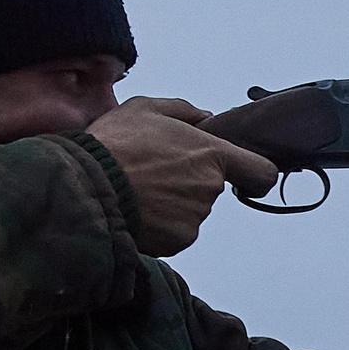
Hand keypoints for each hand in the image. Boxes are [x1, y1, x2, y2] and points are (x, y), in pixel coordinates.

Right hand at [85, 98, 281, 255]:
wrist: (86, 187)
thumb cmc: (114, 144)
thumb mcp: (145, 108)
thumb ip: (183, 111)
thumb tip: (206, 118)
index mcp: (211, 154)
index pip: (261, 172)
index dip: (255, 175)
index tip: (244, 177)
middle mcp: (209, 189)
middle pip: (212, 188)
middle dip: (190, 182)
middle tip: (155, 172)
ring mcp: (195, 218)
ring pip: (192, 210)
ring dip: (173, 202)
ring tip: (140, 189)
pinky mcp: (178, 241)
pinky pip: (176, 231)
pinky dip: (161, 224)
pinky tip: (137, 209)